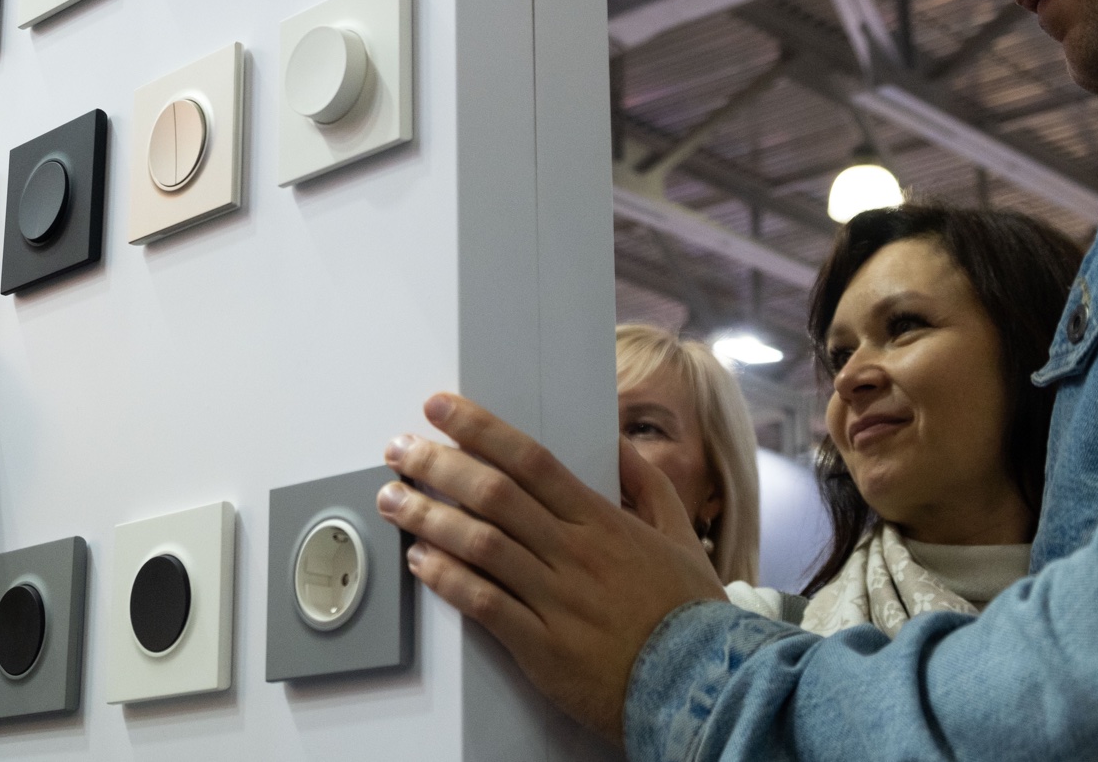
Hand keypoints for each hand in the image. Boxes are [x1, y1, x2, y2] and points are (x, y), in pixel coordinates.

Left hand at [376, 394, 724, 741]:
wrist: (704, 688)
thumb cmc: (690, 613)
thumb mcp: (680, 536)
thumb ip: (646, 484)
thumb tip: (616, 441)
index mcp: (602, 521)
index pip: (530, 460)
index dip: (480, 429)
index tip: (441, 407)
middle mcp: (574, 553)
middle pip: (493, 494)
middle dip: (437, 465)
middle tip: (399, 449)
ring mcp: (556, 599)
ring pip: (480, 545)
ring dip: (427, 517)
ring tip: (392, 500)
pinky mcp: (542, 646)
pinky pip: (484, 604)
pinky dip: (447, 579)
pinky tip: (420, 561)